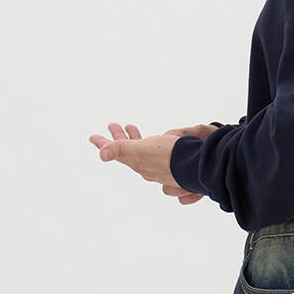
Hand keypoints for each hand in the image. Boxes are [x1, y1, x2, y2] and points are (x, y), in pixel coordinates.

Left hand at [90, 120, 209, 197]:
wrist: (202, 168)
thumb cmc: (173, 159)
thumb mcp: (143, 151)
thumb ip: (122, 150)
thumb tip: (101, 154)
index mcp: (139, 163)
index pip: (116, 151)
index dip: (104, 143)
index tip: (91, 136)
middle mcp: (148, 167)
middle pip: (129, 150)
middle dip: (120, 137)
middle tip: (114, 125)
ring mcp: (162, 168)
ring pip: (143, 152)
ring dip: (135, 139)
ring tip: (132, 129)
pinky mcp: (174, 166)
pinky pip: (157, 155)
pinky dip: (151, 146)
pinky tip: (153, 144)